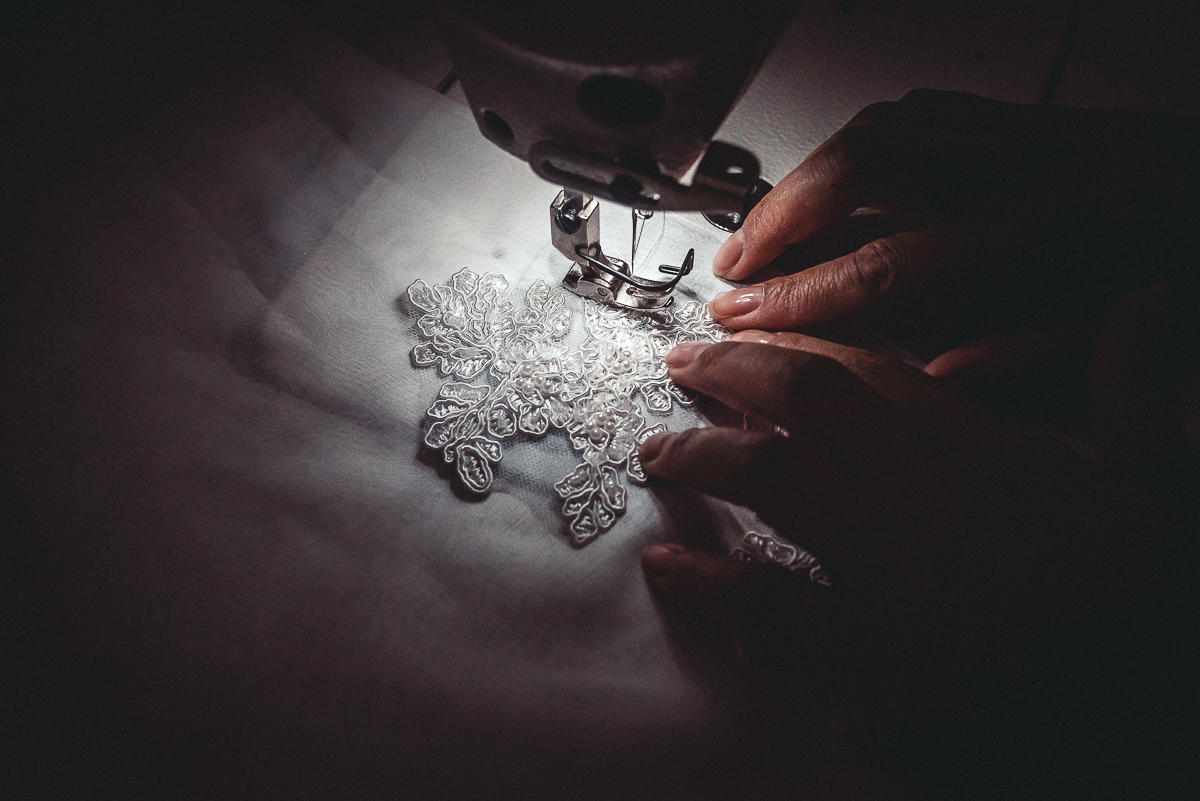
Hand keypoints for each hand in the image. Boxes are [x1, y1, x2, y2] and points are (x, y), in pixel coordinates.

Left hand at [637, 328, 1178, 741]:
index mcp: (1000, 463)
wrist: (1130, 731)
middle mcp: (941, 507)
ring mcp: (899, 583)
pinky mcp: (869, 664)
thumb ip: (1136, 399)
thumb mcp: (1154, 501)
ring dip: (704, 457)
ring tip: (661, 454)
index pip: (878, 375)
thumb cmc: (1133, 614)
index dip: (800, 344)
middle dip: (734, 374)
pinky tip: (667, 566)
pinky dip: (706, 581)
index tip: (749, 331)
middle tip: (683, 367)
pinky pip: (766, 603)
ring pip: (777, 482)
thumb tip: (1146, 301)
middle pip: (811, 409)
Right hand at [706, 90, 1198, 387]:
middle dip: (782, 215)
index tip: (744, 316)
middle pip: (873, 161)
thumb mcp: (1153, 352)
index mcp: (1071, 226)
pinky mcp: (1046, 120)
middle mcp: (1046, 158)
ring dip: (811, 175)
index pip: (896, 259)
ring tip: (765, 226)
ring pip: (892, 124)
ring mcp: (1042, 129)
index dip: (804, 293)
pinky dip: (866, 145)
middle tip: (732, 267)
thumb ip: (1046, 363)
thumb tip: (943, 373)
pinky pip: (931, 111)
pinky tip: (838, 179)